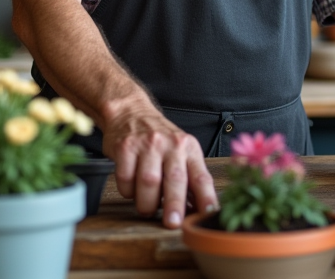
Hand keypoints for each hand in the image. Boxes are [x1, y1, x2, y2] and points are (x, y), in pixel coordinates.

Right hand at [103, 101, 218, 227]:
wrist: (131, 112)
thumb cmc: (159, 141)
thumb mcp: (180, 152)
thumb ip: (188, 179)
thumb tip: (197, 212)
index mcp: (189, 148)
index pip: (202, 176)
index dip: (207, 197)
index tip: (208, 214)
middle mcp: (171, 144)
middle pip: (175, 179)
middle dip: (175, 205)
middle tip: (172, 223)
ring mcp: (147, 144)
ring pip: (149, 182)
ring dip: (147, 203)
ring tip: (147, 208)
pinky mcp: (125, 147)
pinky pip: (126, 178)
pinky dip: (127, 191)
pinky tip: (131, 188)